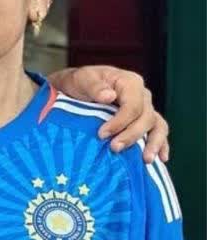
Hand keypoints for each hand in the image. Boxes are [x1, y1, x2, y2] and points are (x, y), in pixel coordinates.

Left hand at [49, 66, 168, 162]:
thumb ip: (95, 87)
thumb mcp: (82, 80)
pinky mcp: (145, 120)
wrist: (78, 87)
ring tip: (146, 160)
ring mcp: (146, 108)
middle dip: (131, 135)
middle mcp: (143, 95)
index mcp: (130, 82)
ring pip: (158, 126)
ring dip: (154, 144)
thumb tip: (109, 96)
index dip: (120, 122)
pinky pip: (159, 132)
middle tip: (114, 148)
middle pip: (146, 118)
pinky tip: (161, 159)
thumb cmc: (80, 82)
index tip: (102, 134)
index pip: (133, 106)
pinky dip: (161, 145)